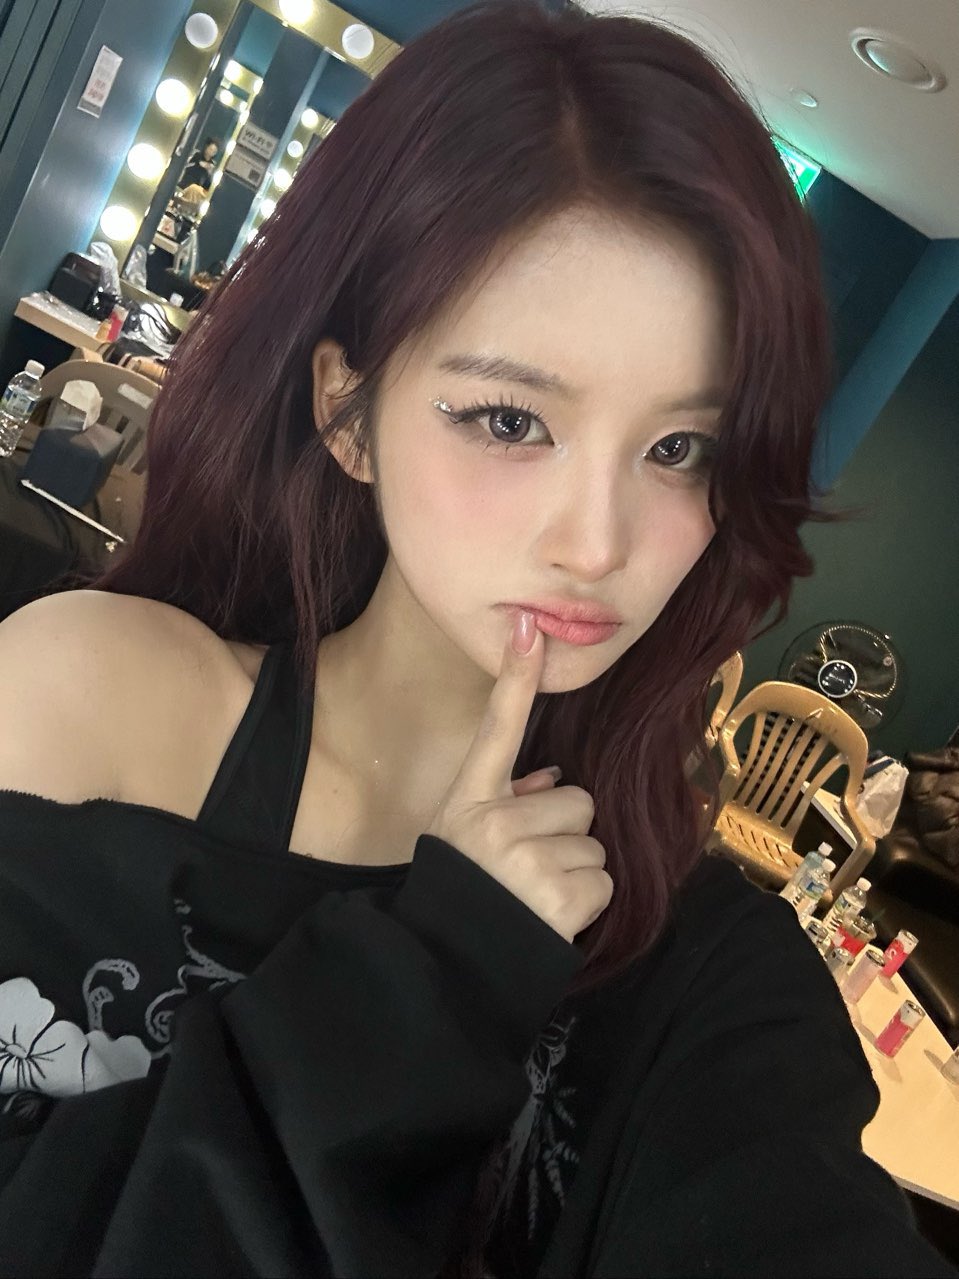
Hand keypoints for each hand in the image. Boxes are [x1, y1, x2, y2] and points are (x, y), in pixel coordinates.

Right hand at [425, 612, 612, 942]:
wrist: (448, 967)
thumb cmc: (459, 895)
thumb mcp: (463, 840)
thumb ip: (507, 802)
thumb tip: (550, 780)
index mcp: (471, 800)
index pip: (497, 727)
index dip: (514, 678)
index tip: (528, 629)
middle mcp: (497, 822)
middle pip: (577, 799)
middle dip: (564, 832)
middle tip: (529, 867)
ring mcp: (529, 859)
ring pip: (593, 843)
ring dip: (575, 871)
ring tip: (536, 896)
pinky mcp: (560, 897)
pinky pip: (602, 881)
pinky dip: (585, 903)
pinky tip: (551, 917)